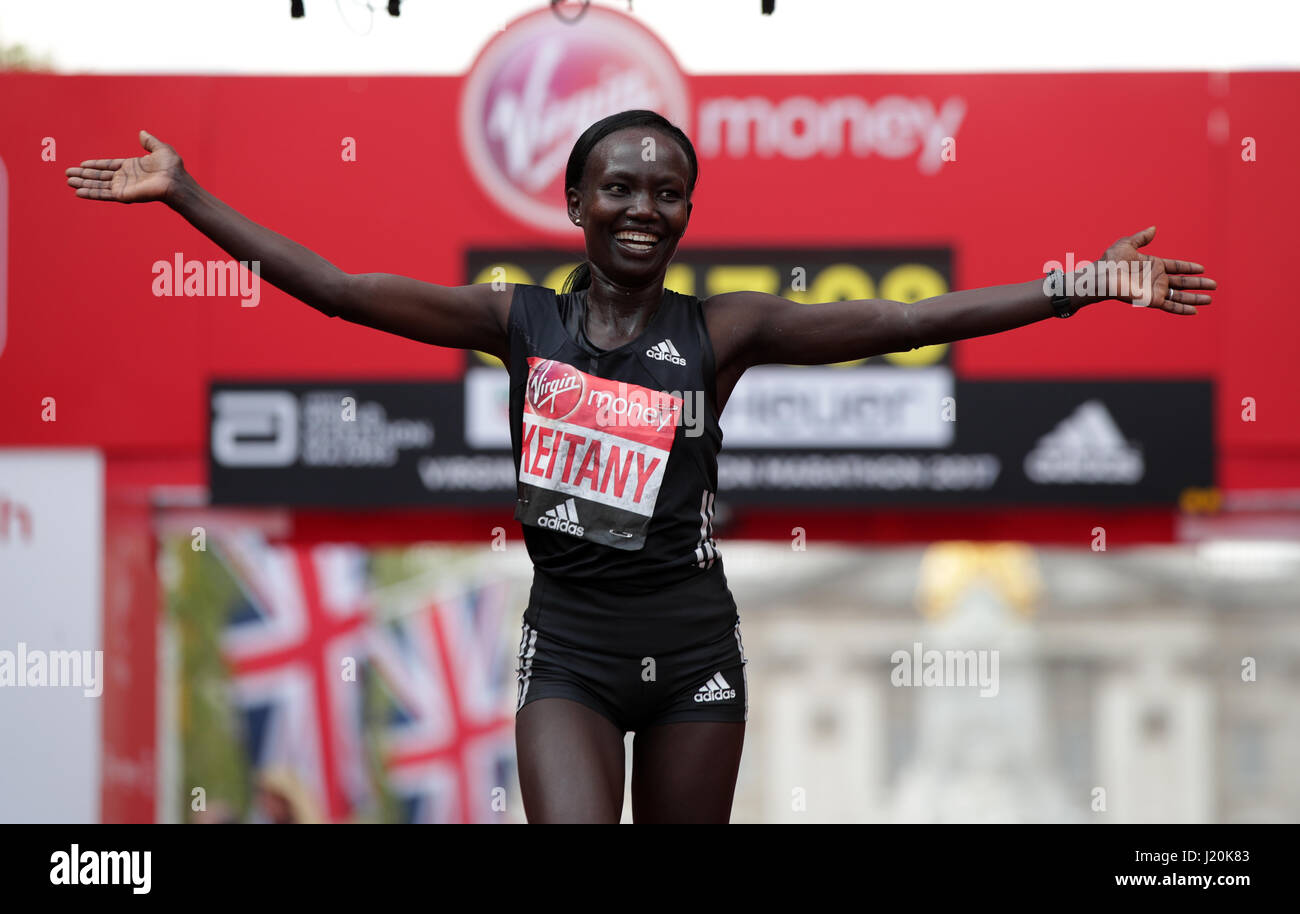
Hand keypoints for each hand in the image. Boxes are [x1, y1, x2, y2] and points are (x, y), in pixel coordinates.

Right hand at [64, 130, 185, 204]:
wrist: (176, 181)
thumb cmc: (173, 168)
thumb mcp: (161, 149)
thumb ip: (150, 142)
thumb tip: (142, 133)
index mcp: (132, 167)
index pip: (109, 166)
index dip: (95, 165)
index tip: (82, 164)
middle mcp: (126, 178)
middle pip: (100, 176)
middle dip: (84, 175)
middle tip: (67, 174)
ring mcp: (124, 187)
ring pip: (98, 185)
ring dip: (83, 183)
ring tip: (68, 181)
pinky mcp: (123, 195)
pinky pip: (103, 194)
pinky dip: (91, 193)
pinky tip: (78, 192)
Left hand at [1099, 225, 1216, 314]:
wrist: (1103, 276)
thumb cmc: (1111, 261)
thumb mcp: (1128, 244)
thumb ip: (1142, 237)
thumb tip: (1154, 228)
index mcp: (1153, 265)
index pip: (1176, 267)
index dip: (1189, 268)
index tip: (1202, 269)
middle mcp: (1156, 279)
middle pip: (1183, 283)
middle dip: (1198, 284)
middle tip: (1214, 285)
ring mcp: (1155, 290)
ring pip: (1181, 296)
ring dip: (1195, 298)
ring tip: (1210, 299)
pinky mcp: (1152, 300)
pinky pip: (1171, 306)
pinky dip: (1183, 309)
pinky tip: (1195, 311)